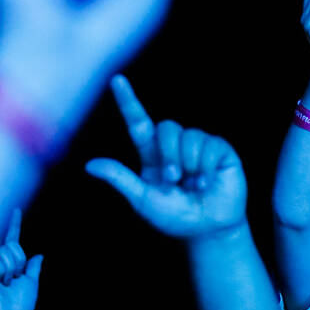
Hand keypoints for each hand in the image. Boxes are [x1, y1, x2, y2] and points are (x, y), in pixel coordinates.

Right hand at [0, 208, 42, 309]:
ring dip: (12, 269)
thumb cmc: (19, 304)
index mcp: (10, 265)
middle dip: (19, 261)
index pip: (12, 240)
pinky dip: (3, 272)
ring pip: (9, 251)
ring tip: (4, 283)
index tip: (16, 210)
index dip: (14, 225)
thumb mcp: (31, 283)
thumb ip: (33, 269)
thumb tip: (39, 256)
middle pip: (15, 245)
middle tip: (13, 279)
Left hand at [86, 75, 247, 238]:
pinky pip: (210, 145)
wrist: (210, 229)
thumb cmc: (176, 218)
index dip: (129, 101)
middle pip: (166, 127)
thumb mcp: (143, 201)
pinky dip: (205, 166)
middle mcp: (175, 147)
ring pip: (189, 135)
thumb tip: (89, 164)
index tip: (117, 80)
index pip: (139, 124)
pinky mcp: (220, 151)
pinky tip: (207, 182)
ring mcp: (199, 147)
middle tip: (173, 180)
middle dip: (169, 154)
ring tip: (193, 185)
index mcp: (153, 156)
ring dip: (188, 163)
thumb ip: (120, 179)